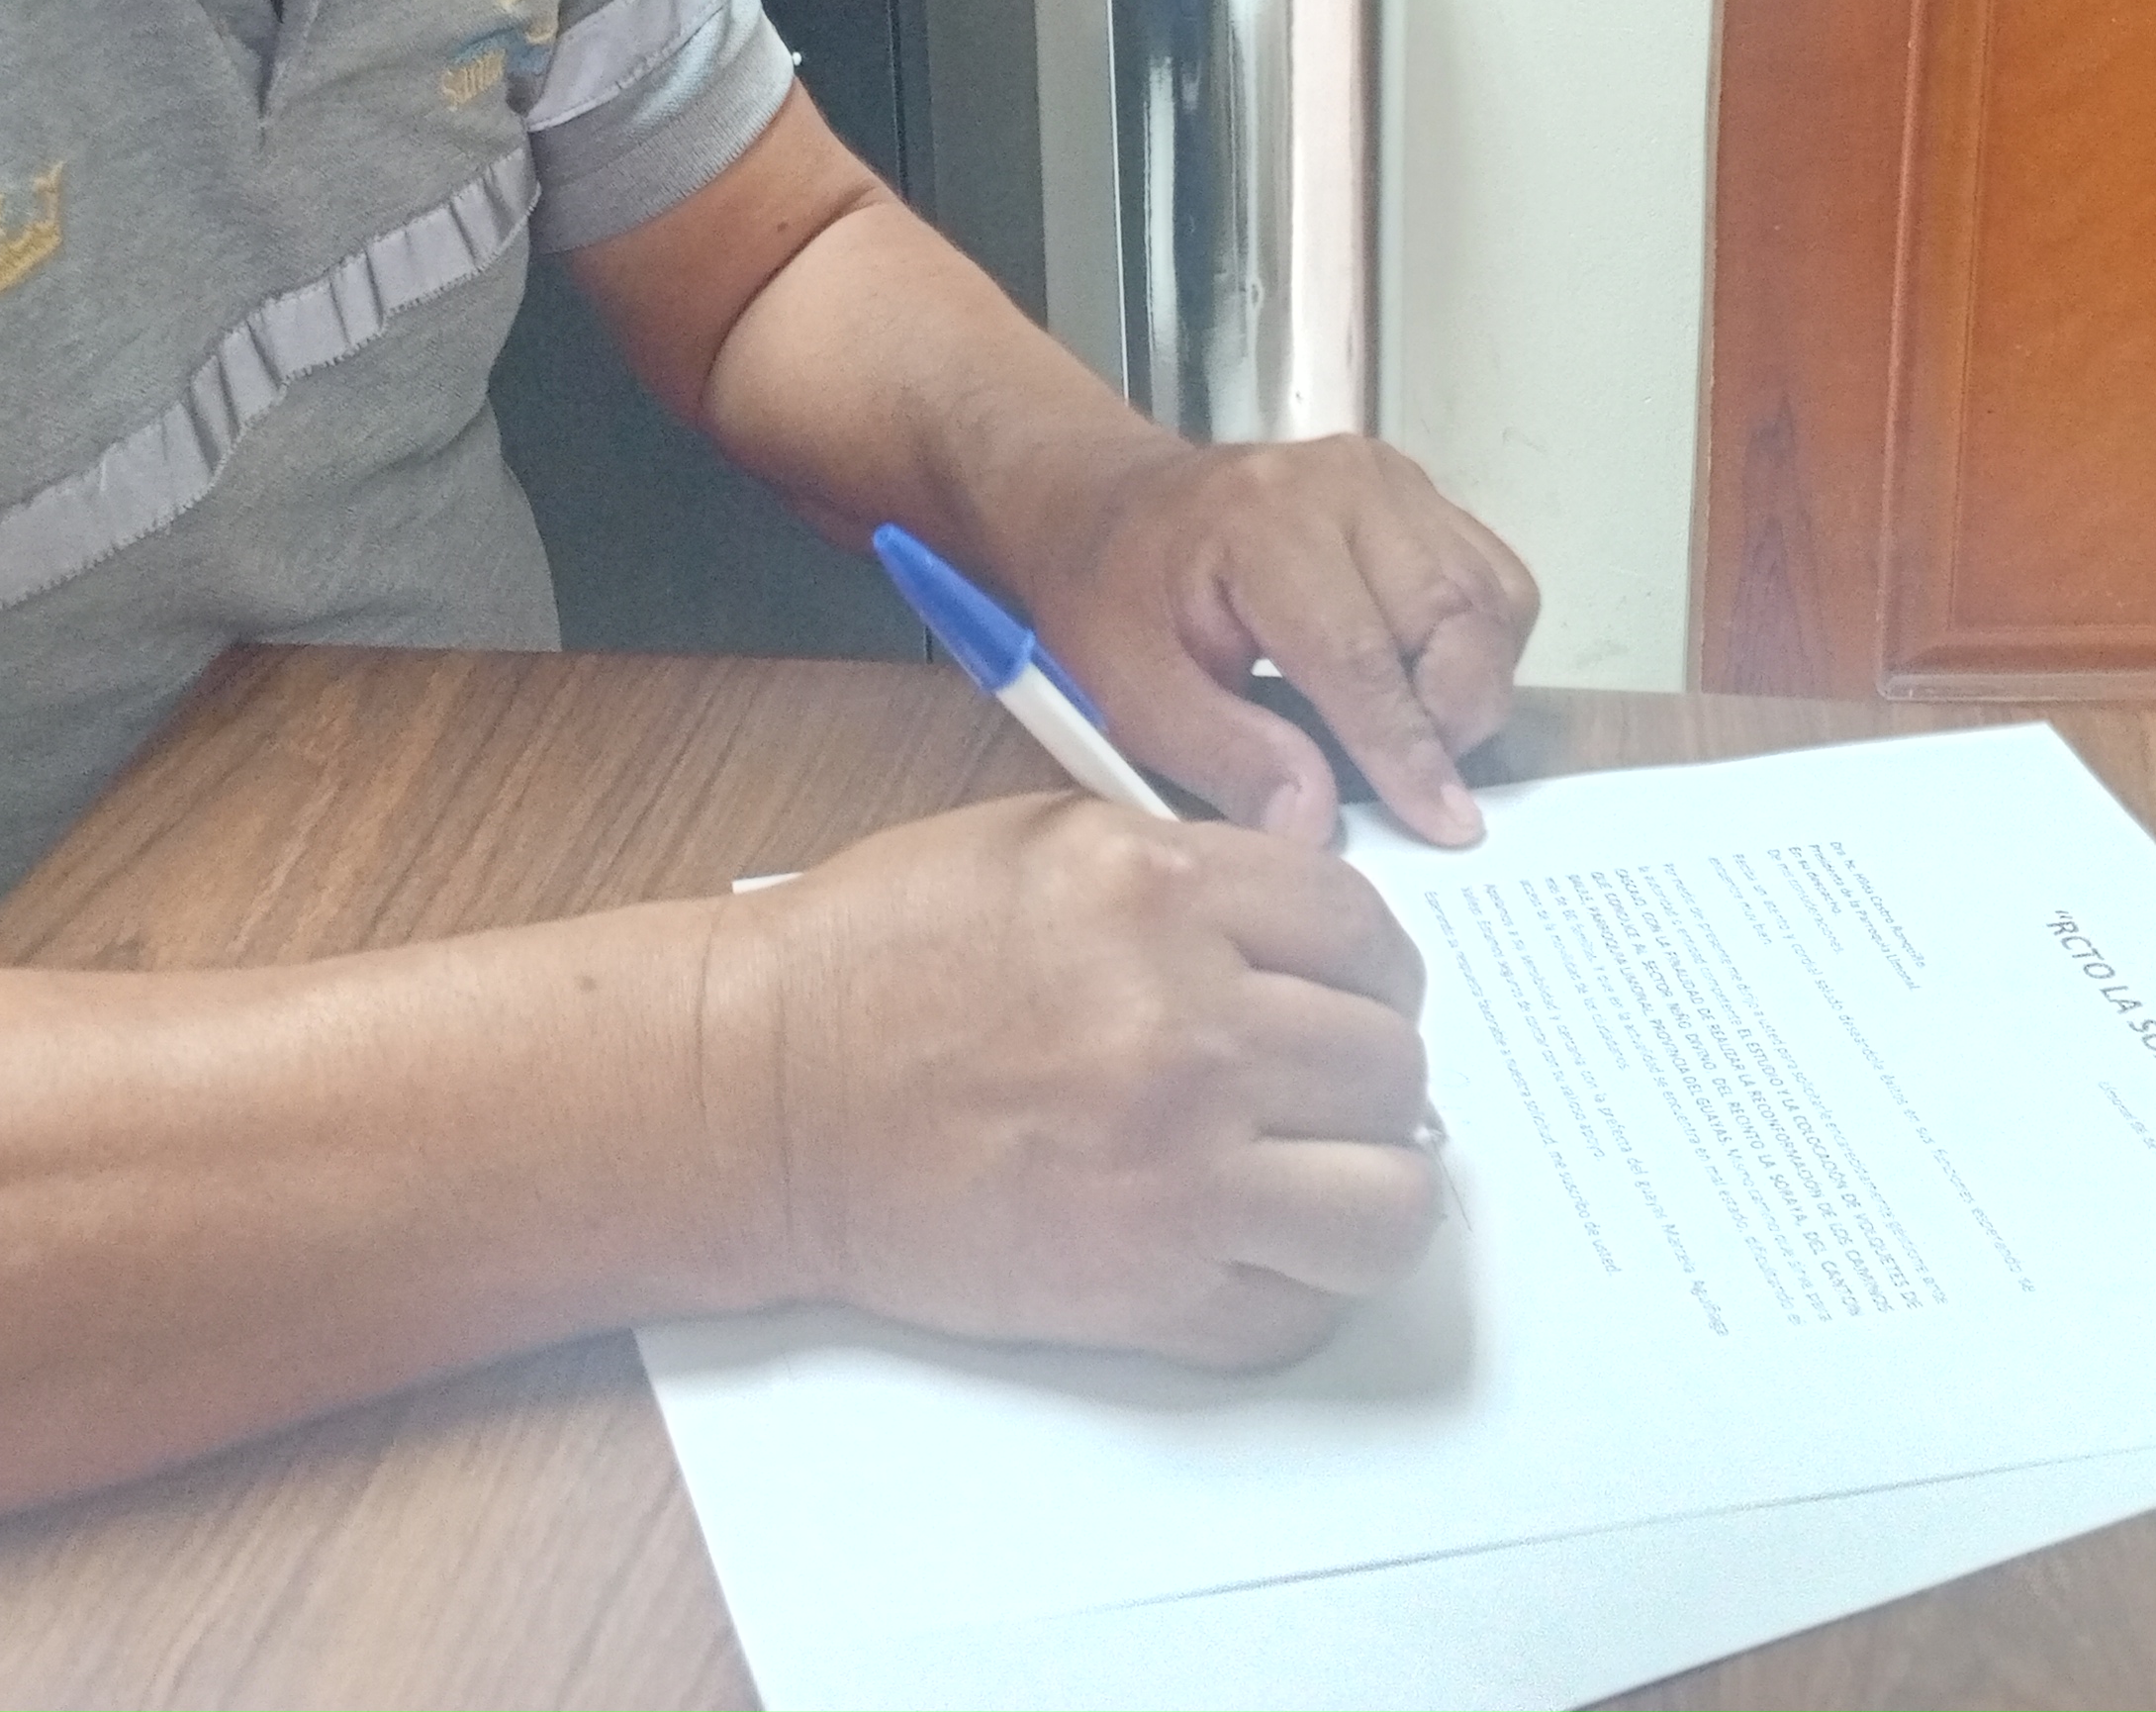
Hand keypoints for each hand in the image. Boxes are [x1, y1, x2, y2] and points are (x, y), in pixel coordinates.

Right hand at [717, 795, 1438, 1368]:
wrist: (764, 1096)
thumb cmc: (877, 960)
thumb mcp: (1045, 844)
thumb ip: (1192, 872)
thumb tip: (1315, 940)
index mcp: (1163, 894)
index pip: (1366, 931)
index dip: (1374, 971)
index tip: (1353, 997)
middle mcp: (1190, 1027)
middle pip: (1390, 1064)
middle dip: (1366, 1078)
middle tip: (1320, 1092)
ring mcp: (1178, 1167)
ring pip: (1391, 1201)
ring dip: (1370, 1190)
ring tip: (1319, 1180)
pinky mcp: (1147, 1287)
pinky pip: (1303, 1310)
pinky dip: (1297, 1288)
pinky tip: (1249, 1249)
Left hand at [1014, 438, 1536, 847]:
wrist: (1110, 508)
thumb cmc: (1115, 600)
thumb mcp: (1135, 694)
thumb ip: (1227, 759)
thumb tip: (1317, 826)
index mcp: (1264, 525)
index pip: (1361, 656)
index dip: (1406, 751)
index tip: (1445, 825)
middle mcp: (1347, 485)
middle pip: (1455, 618)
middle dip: (1452, 721)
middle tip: (1412, 785)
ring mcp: (1393, 480)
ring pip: (1494, 599)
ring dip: (1474, 684)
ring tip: (1409, 733)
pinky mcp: (1420, 493)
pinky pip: (1494, 580)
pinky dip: (1480, 645)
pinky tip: (1419, 681)